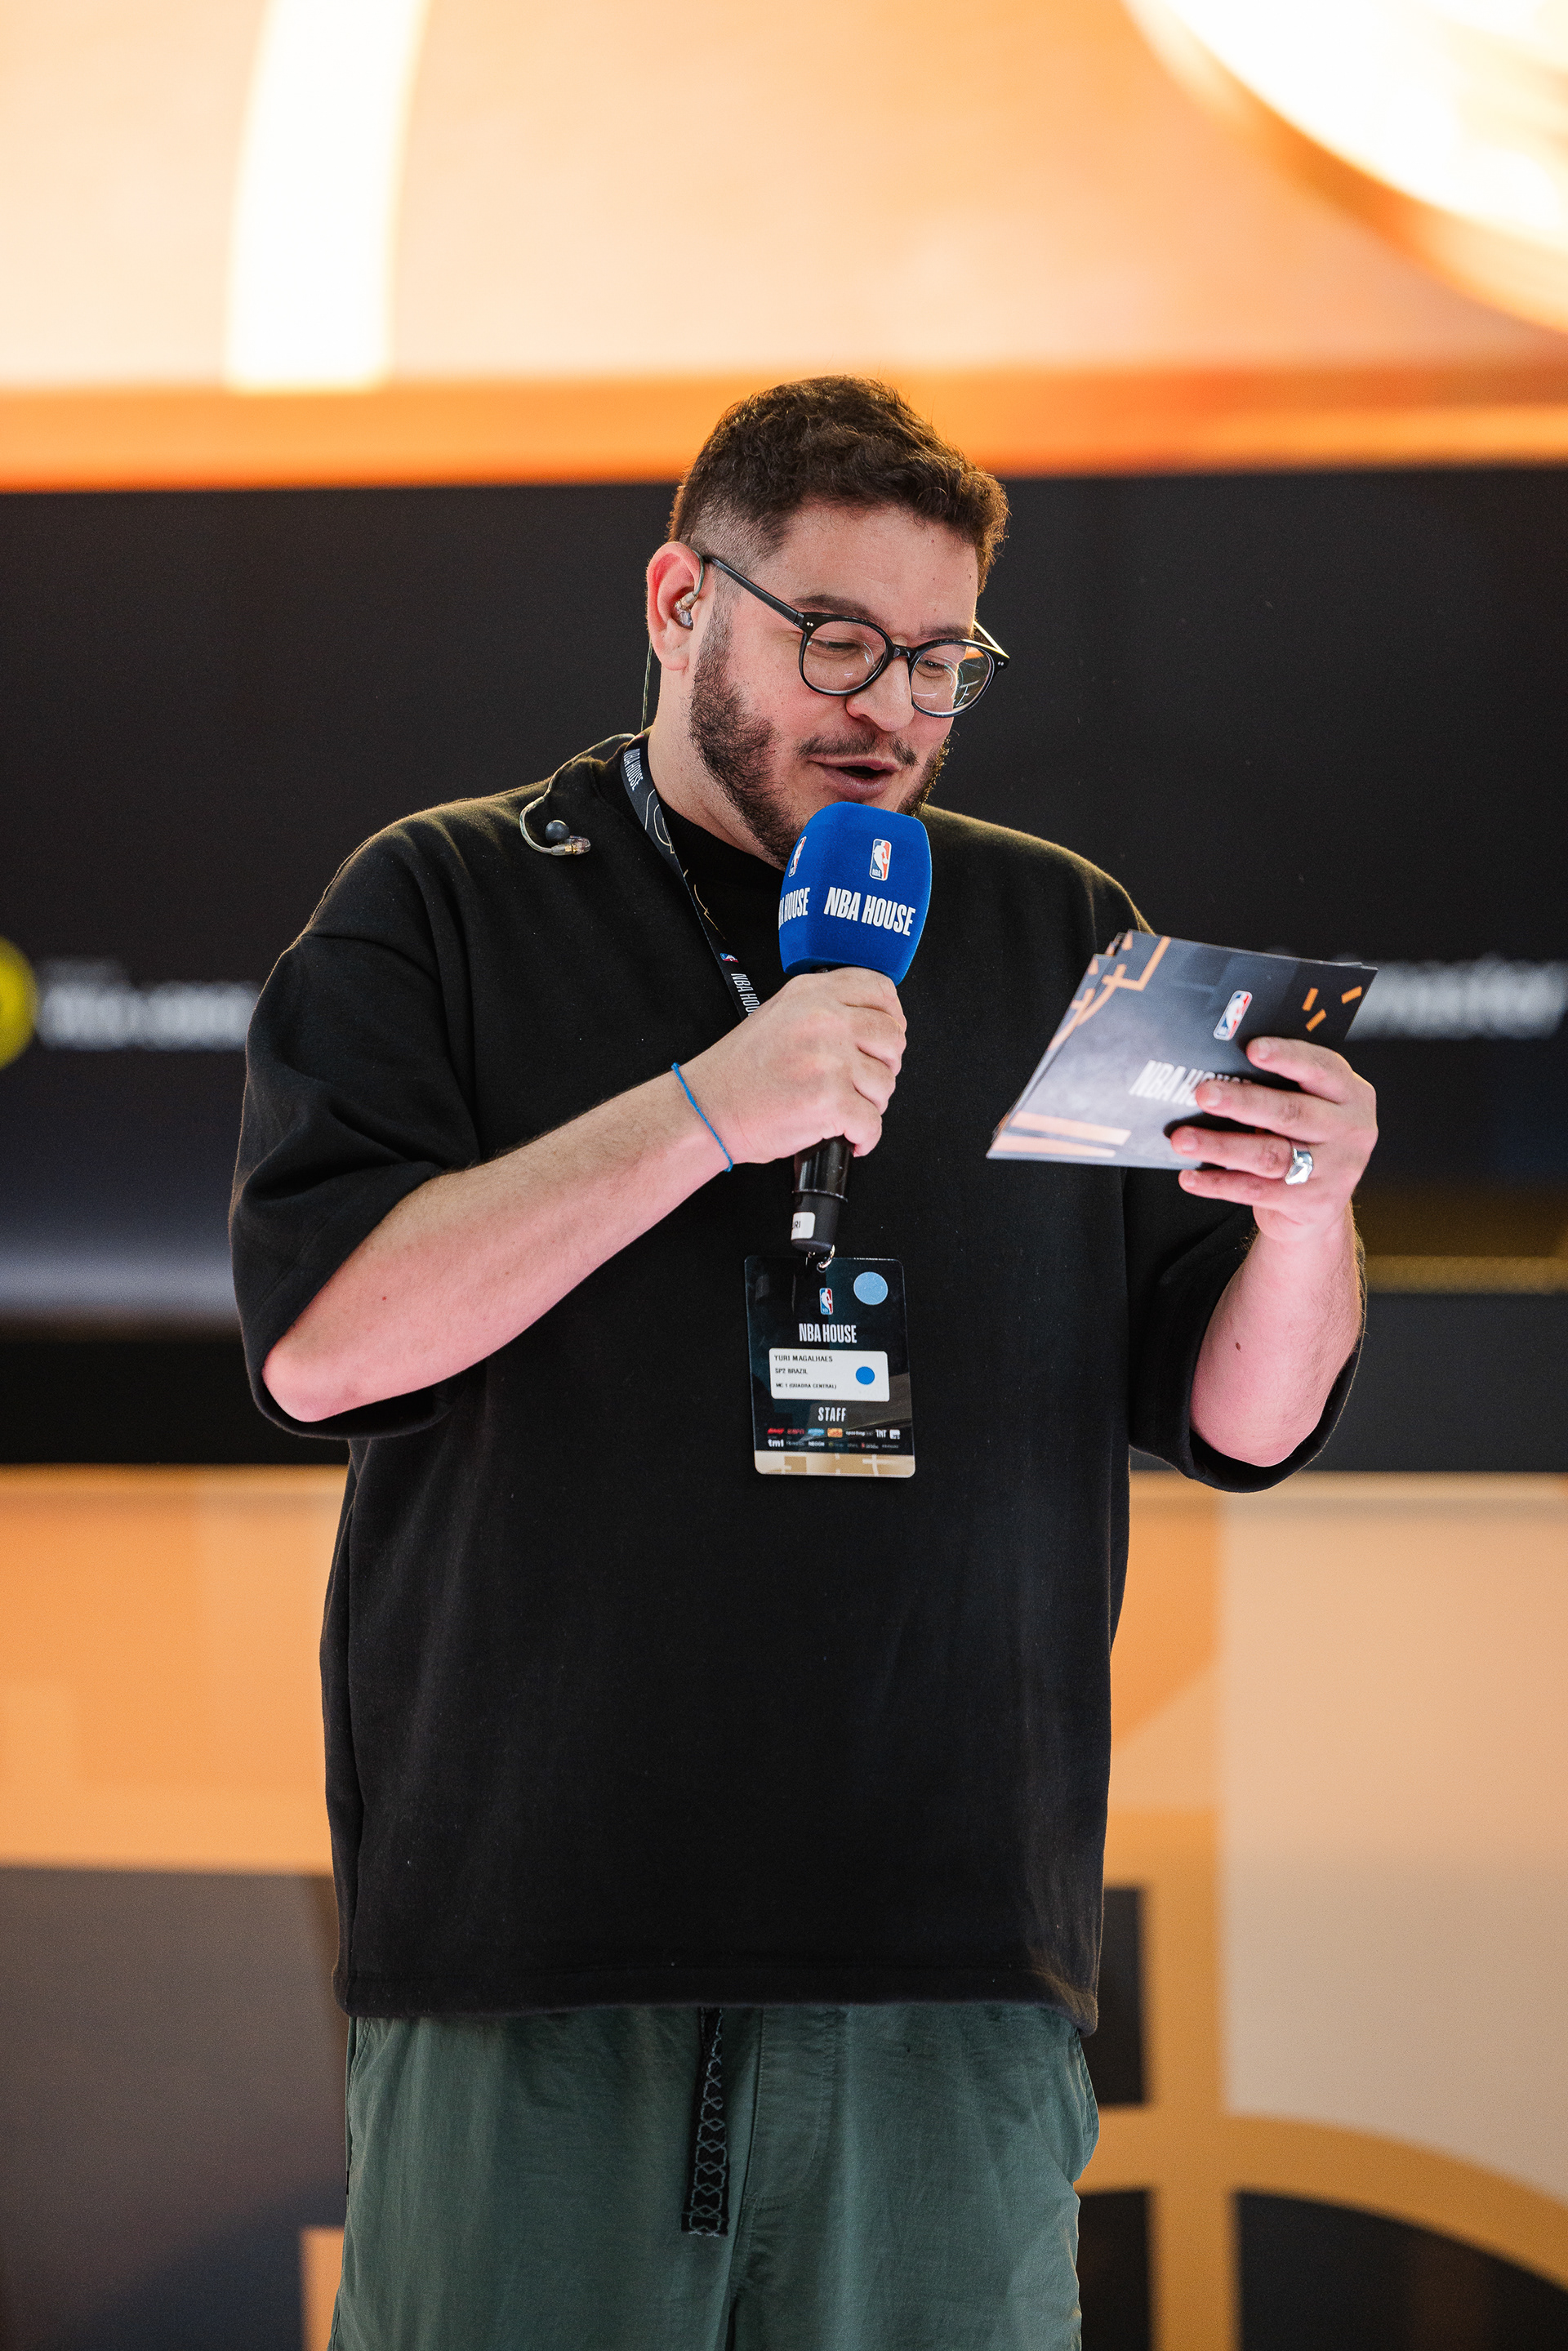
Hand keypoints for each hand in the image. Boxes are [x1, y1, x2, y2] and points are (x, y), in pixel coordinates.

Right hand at [680, 969, 905, 1165]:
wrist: (709, 1108)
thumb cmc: (739, 1071)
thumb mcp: (780, 1014)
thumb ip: (824, 1008)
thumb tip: (873, 1019)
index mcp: (813, 994)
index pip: (880, 990)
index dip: (892, 1017)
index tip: (885, 1036)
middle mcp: (824, 1021)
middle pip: (893, 1037)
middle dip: (885, 1065)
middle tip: (864, 1080)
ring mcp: (829, 1060)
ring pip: (886, 1083)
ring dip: (872, 1103)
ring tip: (846, 1108)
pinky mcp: (830, 1100)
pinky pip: (872, 1122)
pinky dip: (865, 1137)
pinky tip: (849, 1135)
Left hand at [1168, 1036, 1376, 1244]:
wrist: (1320, 1204)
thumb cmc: (1303, 1138)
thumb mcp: (1309, 1107)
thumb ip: (1280, 1087)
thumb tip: (1218, 1072)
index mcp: (1352, 1095)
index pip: (1321, 1068)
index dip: (1287, 1057)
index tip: (1252, 1048)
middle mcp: (1351, 1131)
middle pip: (1291, 1113)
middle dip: (1242, 1102)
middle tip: (1203, 1093)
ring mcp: (1337, 1171)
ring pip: (1270, 1155)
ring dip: (1221, 1146)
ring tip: (1183, 1138)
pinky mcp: (1314, 1204)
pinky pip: (1257, 1191)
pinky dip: (1219, 1183)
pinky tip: (1190, 1176)